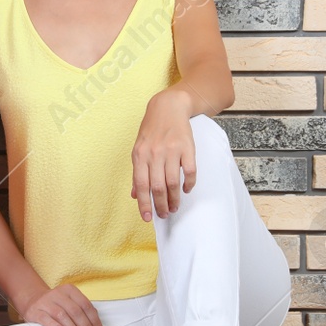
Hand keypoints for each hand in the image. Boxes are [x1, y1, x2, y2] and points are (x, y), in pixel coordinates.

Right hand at [23, 284, 103, 325]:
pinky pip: (45, 319)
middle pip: (75, 311)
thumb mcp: (70, 303)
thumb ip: (83, 312)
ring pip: (62, 316)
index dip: (94, 321)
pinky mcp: (35, 311)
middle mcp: (57, 294)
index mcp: (69, 290)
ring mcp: (45, 302)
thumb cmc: (57, 305)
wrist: (33, 301)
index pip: (85, 305)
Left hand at [131, 90, 196, 220]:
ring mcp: (171, 151)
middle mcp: (154, 154)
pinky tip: (186, 190)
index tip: (147, 217)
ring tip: (175, 207)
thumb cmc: (152, 131)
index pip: (141, 185)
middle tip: (165, 214)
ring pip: (173, 182)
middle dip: (161, 205)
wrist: (168, 108)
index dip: (144, 203)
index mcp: (140, 156)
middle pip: (157, 187)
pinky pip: (189, 171)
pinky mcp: (187, 148)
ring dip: (174, 198)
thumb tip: (135, 194)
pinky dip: (189, 184)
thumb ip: (138, 172)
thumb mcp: (139, 149)